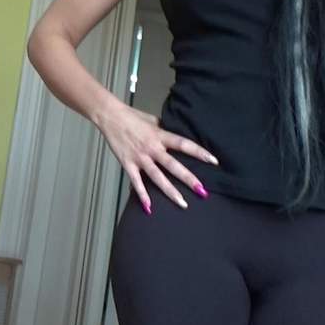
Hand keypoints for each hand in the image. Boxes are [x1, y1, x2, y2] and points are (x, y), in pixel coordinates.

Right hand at [97, 103, 219, 213]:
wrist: (110, 116)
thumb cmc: (131, 116)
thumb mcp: (152, 119)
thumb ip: (164, 130)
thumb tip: (176, 134)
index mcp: (160, 135)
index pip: (184, 144)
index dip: (199, 152)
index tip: (214, 161)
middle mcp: (152, 148)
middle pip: (173, 165)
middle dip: (188, 179)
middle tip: (202, 191)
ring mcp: (140, 158)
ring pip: (157, 177)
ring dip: (170, 191)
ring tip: (183, 203)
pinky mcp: (128, 164)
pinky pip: (136, 182)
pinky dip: (142, 195)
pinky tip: (149, 208)